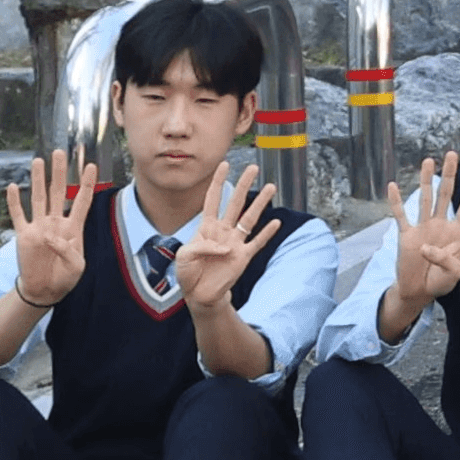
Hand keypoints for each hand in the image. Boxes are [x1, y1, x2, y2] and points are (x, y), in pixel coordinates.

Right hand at [3, 148, 97, 310]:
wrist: (45, 290)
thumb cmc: (66, 277)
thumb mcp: (77, 266)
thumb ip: (69, 251)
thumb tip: (51, 237)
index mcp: (74, 227)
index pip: (82, 200)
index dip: (87, 183)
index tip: (91, 165)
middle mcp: (56, 222)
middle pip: (59, 192)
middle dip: (60, 172)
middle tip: (61, 152)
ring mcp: (39, 226)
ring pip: (39, 198)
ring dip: (38, 180)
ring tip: (39, 161)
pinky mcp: (24, 235)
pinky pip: (18, 216)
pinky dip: (14, 202)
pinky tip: (12, 187)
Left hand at [172, 163, 283, 312]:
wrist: (199, 294)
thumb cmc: (188, 273)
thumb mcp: (184, 256)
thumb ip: (200, 246)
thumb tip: (224, 246)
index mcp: (206, 227)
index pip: (213, 199)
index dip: (218, 182)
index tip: (224, 165)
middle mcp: (223, 231)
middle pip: (235, 203)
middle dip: (243, 185)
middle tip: (253, 168)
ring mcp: (235, 242)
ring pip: (250, 218)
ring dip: (260, 203)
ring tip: (271, 187)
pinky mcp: (243, 256)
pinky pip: (257, 242)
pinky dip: (267, 233)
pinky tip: (276, 221)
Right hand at [386, 152, 459, 308]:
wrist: (419, 291)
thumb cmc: (441, 282)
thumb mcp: (454, 274)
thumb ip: (446, 260)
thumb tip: (426, 246)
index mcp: (457, 232)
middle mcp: (440, 224)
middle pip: (446, 194)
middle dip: (449, 174)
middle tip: (452, 153)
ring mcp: (423, 228)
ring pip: (425, 199)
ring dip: (425, 180)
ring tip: (429, 160)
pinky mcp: (406, 235)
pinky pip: (400, 215)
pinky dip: (396, 201)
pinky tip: (392, 186)